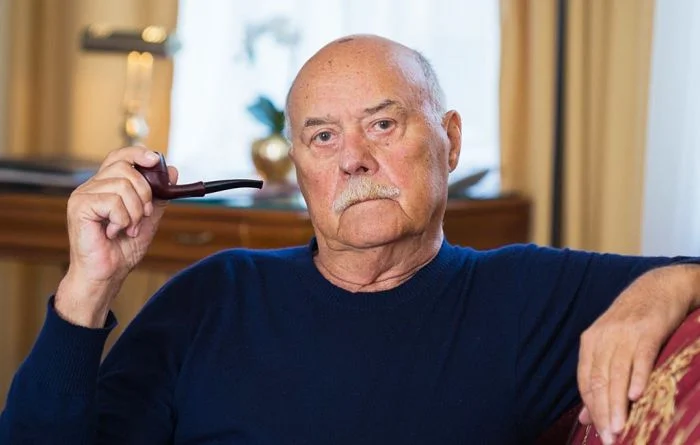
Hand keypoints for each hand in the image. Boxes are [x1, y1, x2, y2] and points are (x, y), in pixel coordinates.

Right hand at [55, 146, 177, 326]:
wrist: (106, 274)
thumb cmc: (121, 249)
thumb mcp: (147, 219)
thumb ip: (157, 196)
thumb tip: (172, 172)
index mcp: (106, 186)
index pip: (120, 156)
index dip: (137, 153)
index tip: (154, 160)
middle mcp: (92, 187)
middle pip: (126, 169)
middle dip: (144, 194)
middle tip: (142, 216)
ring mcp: (83, 195)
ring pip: (122, 186)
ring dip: (134, 212)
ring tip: (127, 228)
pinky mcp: (79, 207)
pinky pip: (113, 202)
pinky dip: (122, 219)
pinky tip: (114, 232)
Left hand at [576, 266, 693, 443]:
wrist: (658, 286)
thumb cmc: (633, 321)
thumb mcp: (610, 345)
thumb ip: (598, 378)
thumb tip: (584, 418)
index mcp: (591, 342)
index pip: (586, 382)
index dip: (591, 409)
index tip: (599, 433)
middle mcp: (604, 337)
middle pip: (599, 380)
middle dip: (603, 413)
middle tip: (610, 439)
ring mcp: (625, 333)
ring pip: (617, 373)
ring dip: (617, 403)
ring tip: (620, 428)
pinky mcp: (647, 330)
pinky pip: (640, 356)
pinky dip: (638, 376)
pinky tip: (636, 395)